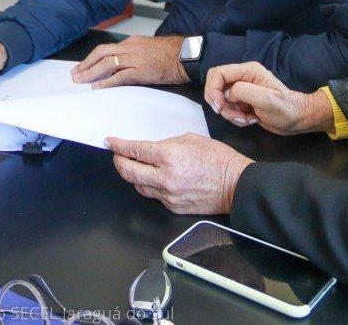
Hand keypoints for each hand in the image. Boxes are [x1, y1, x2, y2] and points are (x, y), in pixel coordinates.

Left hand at [72, 35, 187, 88]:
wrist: (185, 55)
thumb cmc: (170, 53)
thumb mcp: (148, 48)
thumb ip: (133, 53)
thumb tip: (121, 63)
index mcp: (131, 42)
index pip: (107, 49)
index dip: (92, 58)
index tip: (83, 65)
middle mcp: (130, 47)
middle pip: (101, 53)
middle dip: (86, 64)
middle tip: (75, 74)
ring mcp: (134, 59)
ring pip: (106, 64)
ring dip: (91, 73)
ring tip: (81, 80)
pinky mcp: (140, 71)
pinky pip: (118, 76)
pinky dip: (106, 82)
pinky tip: (97, 87)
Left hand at [107, 133, 252, 214]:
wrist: (237, 186)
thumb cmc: (219, 159)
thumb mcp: (191, 139)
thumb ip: (167, 144)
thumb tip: (150, 149)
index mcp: (169, 157)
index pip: (134, 151)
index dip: (118, 146)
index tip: (110, 142)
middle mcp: (165, 178)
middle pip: (128, 172)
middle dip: (118, 162)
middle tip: (117, 155)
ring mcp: (168, 195)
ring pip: (138, 186)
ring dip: (133, 176)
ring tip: (135, 166)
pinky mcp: (173, 207)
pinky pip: (153, 196)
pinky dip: (150, 186)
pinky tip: (154, 179)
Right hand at [204, 62, 331, 135]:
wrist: (298, 120)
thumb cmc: (286, 109)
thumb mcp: (266, 99)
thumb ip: (243, 91)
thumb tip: (226, 94)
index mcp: (248, 71)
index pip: (218, 73)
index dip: (213, 90)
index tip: (220, 107)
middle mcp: (242, 77)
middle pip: (215, 85)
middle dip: (219, 103)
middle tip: (230, 115)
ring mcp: (241, 89)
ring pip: (220, 99)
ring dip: (229, 113)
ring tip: (246, 119)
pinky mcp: (241, 101)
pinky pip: (228, 108)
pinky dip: (234, 117)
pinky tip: (249, 120)